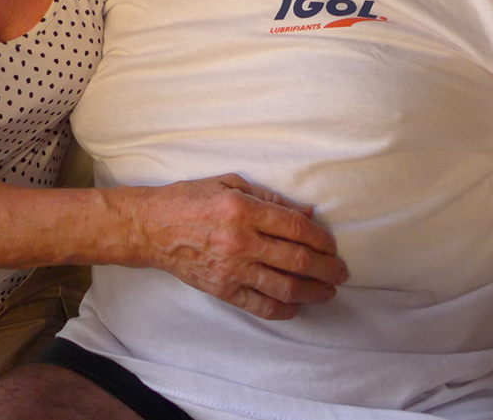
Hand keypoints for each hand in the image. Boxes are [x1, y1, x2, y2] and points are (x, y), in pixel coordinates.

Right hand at [124, 174, 348, 319]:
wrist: (151, 228)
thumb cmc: (189, 200)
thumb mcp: (229, 183)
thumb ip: (269, 198)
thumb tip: (306, 212)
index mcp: (243, 209)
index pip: (295, 226)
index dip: (320, 238)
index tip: (332, 245)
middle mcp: (241, 240)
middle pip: (297, 259)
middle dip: (327, 268)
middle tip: (341, 272)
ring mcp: (232, 269)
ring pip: (285, 286)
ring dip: (313, 291)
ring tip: (328, 292)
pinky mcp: (222, 289)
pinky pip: (260, 305)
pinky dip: (284, 309)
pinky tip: (297, 306)